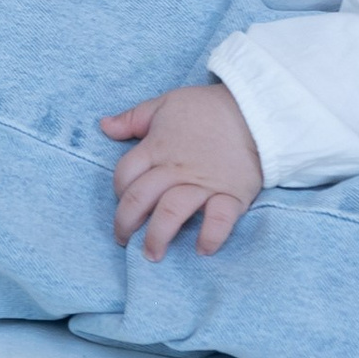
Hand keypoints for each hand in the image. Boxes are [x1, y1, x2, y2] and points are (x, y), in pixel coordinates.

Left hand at [100, 80, 264, 257]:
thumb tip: (105, 126)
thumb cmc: (206, 108)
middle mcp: (175, 170)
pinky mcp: (231, 194)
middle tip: (124, 241)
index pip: (125, 176)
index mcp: (156, 148)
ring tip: (152, 254)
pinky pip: (219, 220)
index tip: (122, 204)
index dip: (118, 192)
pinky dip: (210, 237)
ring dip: (158, 236)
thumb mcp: (164, 103)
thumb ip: (133, 118)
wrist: (253, 110)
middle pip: (140, 199)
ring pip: (171, 213)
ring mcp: (203, 184)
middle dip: (126, 224)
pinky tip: (202, 250)